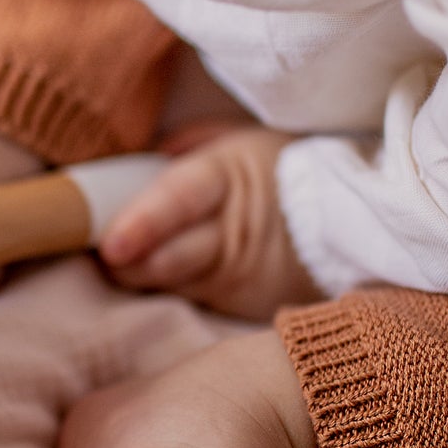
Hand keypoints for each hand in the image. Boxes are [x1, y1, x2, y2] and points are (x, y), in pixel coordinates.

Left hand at [96, 125, 322, 319]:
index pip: (181, 201)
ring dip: (138, 276)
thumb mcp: (239, 141)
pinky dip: (169, 288)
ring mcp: (243, 275)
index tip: (110, 245)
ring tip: (118, 259)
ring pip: (174, 285)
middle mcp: (236, 232)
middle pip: (169, 257)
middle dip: (124, 261)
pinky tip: (158, 271)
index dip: (143, 223)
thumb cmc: (280, 169)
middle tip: (94, 251)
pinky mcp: (247, 305)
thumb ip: (185, 148)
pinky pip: (192, 299)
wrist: (353, 214)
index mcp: (229, 177)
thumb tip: (136, 163)